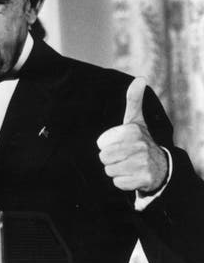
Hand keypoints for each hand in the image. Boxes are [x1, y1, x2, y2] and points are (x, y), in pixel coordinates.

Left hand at [96, 78, 167, 193]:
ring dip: (115, 171)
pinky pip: (118, 183)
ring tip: (126, 165)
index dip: (106, 148)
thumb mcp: (136, 120)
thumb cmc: (140, 140)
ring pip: (109, 171)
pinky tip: (132, 175)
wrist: (160, 166)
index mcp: (133, 132)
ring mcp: (143, 164)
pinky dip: (122, 182)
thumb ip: (133, 100)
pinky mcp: (144, 179)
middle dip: (109, 160)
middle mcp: (140, 147)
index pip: (102, 146)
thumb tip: (140, 78)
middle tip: (121, 157)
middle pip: (104, 159)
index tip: (118, 146)